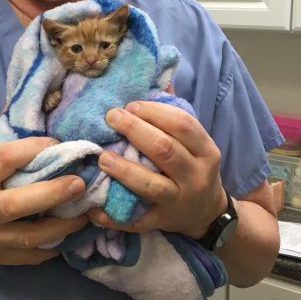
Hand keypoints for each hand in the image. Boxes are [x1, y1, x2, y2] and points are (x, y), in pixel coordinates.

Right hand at [0, 131, 86, 264]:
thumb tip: (26, 101)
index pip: (3, 160)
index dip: (32, 149)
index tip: (58, 143)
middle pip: (17, 203)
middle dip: (52, 193)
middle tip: (81, 182)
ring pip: (30, 236)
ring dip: (63, 226)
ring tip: (88, 213)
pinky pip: (31, 256)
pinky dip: (54, 247)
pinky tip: (73, 235)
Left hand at [93, 101, 226, 237]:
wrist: (207, 214)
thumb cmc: (193, 168)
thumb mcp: (196, 143)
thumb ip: (175, 114)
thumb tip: (158, 77)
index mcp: (206, 151)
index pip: (183, 125)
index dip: (155, 112)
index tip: (130, 105)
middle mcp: (195, 176)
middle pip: (165, 150)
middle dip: (135, 131)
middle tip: (110, 117)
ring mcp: (178, 201)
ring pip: (150, 185)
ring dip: (123, 170)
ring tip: (101, 157)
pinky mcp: (161, 222)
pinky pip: (135, 221)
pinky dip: (112, 216)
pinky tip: (92, 208)